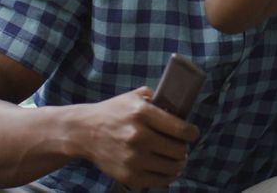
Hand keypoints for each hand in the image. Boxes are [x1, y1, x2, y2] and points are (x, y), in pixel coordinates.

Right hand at [75, 87, 199, 188]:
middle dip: (184, 148)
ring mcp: (133, 158)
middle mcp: (139, 136)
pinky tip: (168, 170)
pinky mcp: (128, 174)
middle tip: (182, 147)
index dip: (192, 133)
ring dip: (179, 163)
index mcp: (142, 113)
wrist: (84, 132)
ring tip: (177, 159)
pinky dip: (168, 176)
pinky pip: (159, 180)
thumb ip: (154, 97)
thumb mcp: (132, 97)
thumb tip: (177, 105)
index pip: (180, 129)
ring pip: (171, 167)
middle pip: (178, 150)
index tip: (192, 133)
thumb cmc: (112, 113)